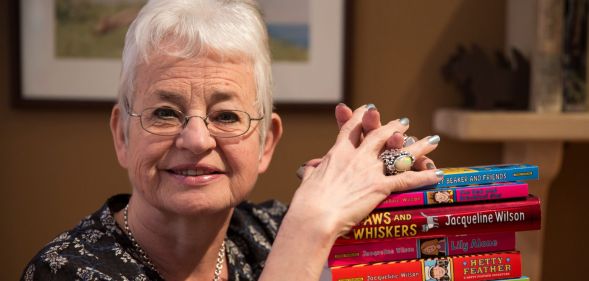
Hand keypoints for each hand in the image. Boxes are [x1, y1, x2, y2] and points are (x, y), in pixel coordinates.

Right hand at [289, 104, 442, 237]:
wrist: (315, 215)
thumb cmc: (307, 201)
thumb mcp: (308, 181)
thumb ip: (312, 172)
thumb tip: (306, 169)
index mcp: (337, 153)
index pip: (351, 129)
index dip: (361, 117)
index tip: (369, 109)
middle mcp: (356, 157)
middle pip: (379, 136)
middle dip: (394, 127)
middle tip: (404, 122)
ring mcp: (370, 171)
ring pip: (399, 154)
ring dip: (418, 147)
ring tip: (431, 140)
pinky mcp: (380, 187)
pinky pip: (407, 180)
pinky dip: (424, 176)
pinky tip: (437, 174)